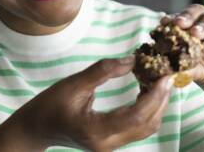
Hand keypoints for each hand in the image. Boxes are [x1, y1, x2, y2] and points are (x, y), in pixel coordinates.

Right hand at [17, 57, 173, 150]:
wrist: (38, 127)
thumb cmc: (51, 104)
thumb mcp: (73, 84)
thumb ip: (103, 71)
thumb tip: (132, 60)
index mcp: (96, 131)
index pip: (135, 116)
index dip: (154, 96)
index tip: (165, 76)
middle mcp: (108, 143)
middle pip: (146, 124)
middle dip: (160, 99)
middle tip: (166, 74)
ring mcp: (111, 145)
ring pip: (145, 128)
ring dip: (156, 104)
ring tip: (157, 79)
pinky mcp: (111, 140)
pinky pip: (137, 126)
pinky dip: (146, 109)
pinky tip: (145, 90)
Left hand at [161, 4, 203, 121]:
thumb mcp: (192, 70)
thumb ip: (180, 67)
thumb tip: (162, 69)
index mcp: (191, 26)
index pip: (180, 17)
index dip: (171, 19)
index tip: (163, 24)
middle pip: (196, 11)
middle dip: (186, 16)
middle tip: (178, 24)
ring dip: (203, 26)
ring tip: (194, 34)